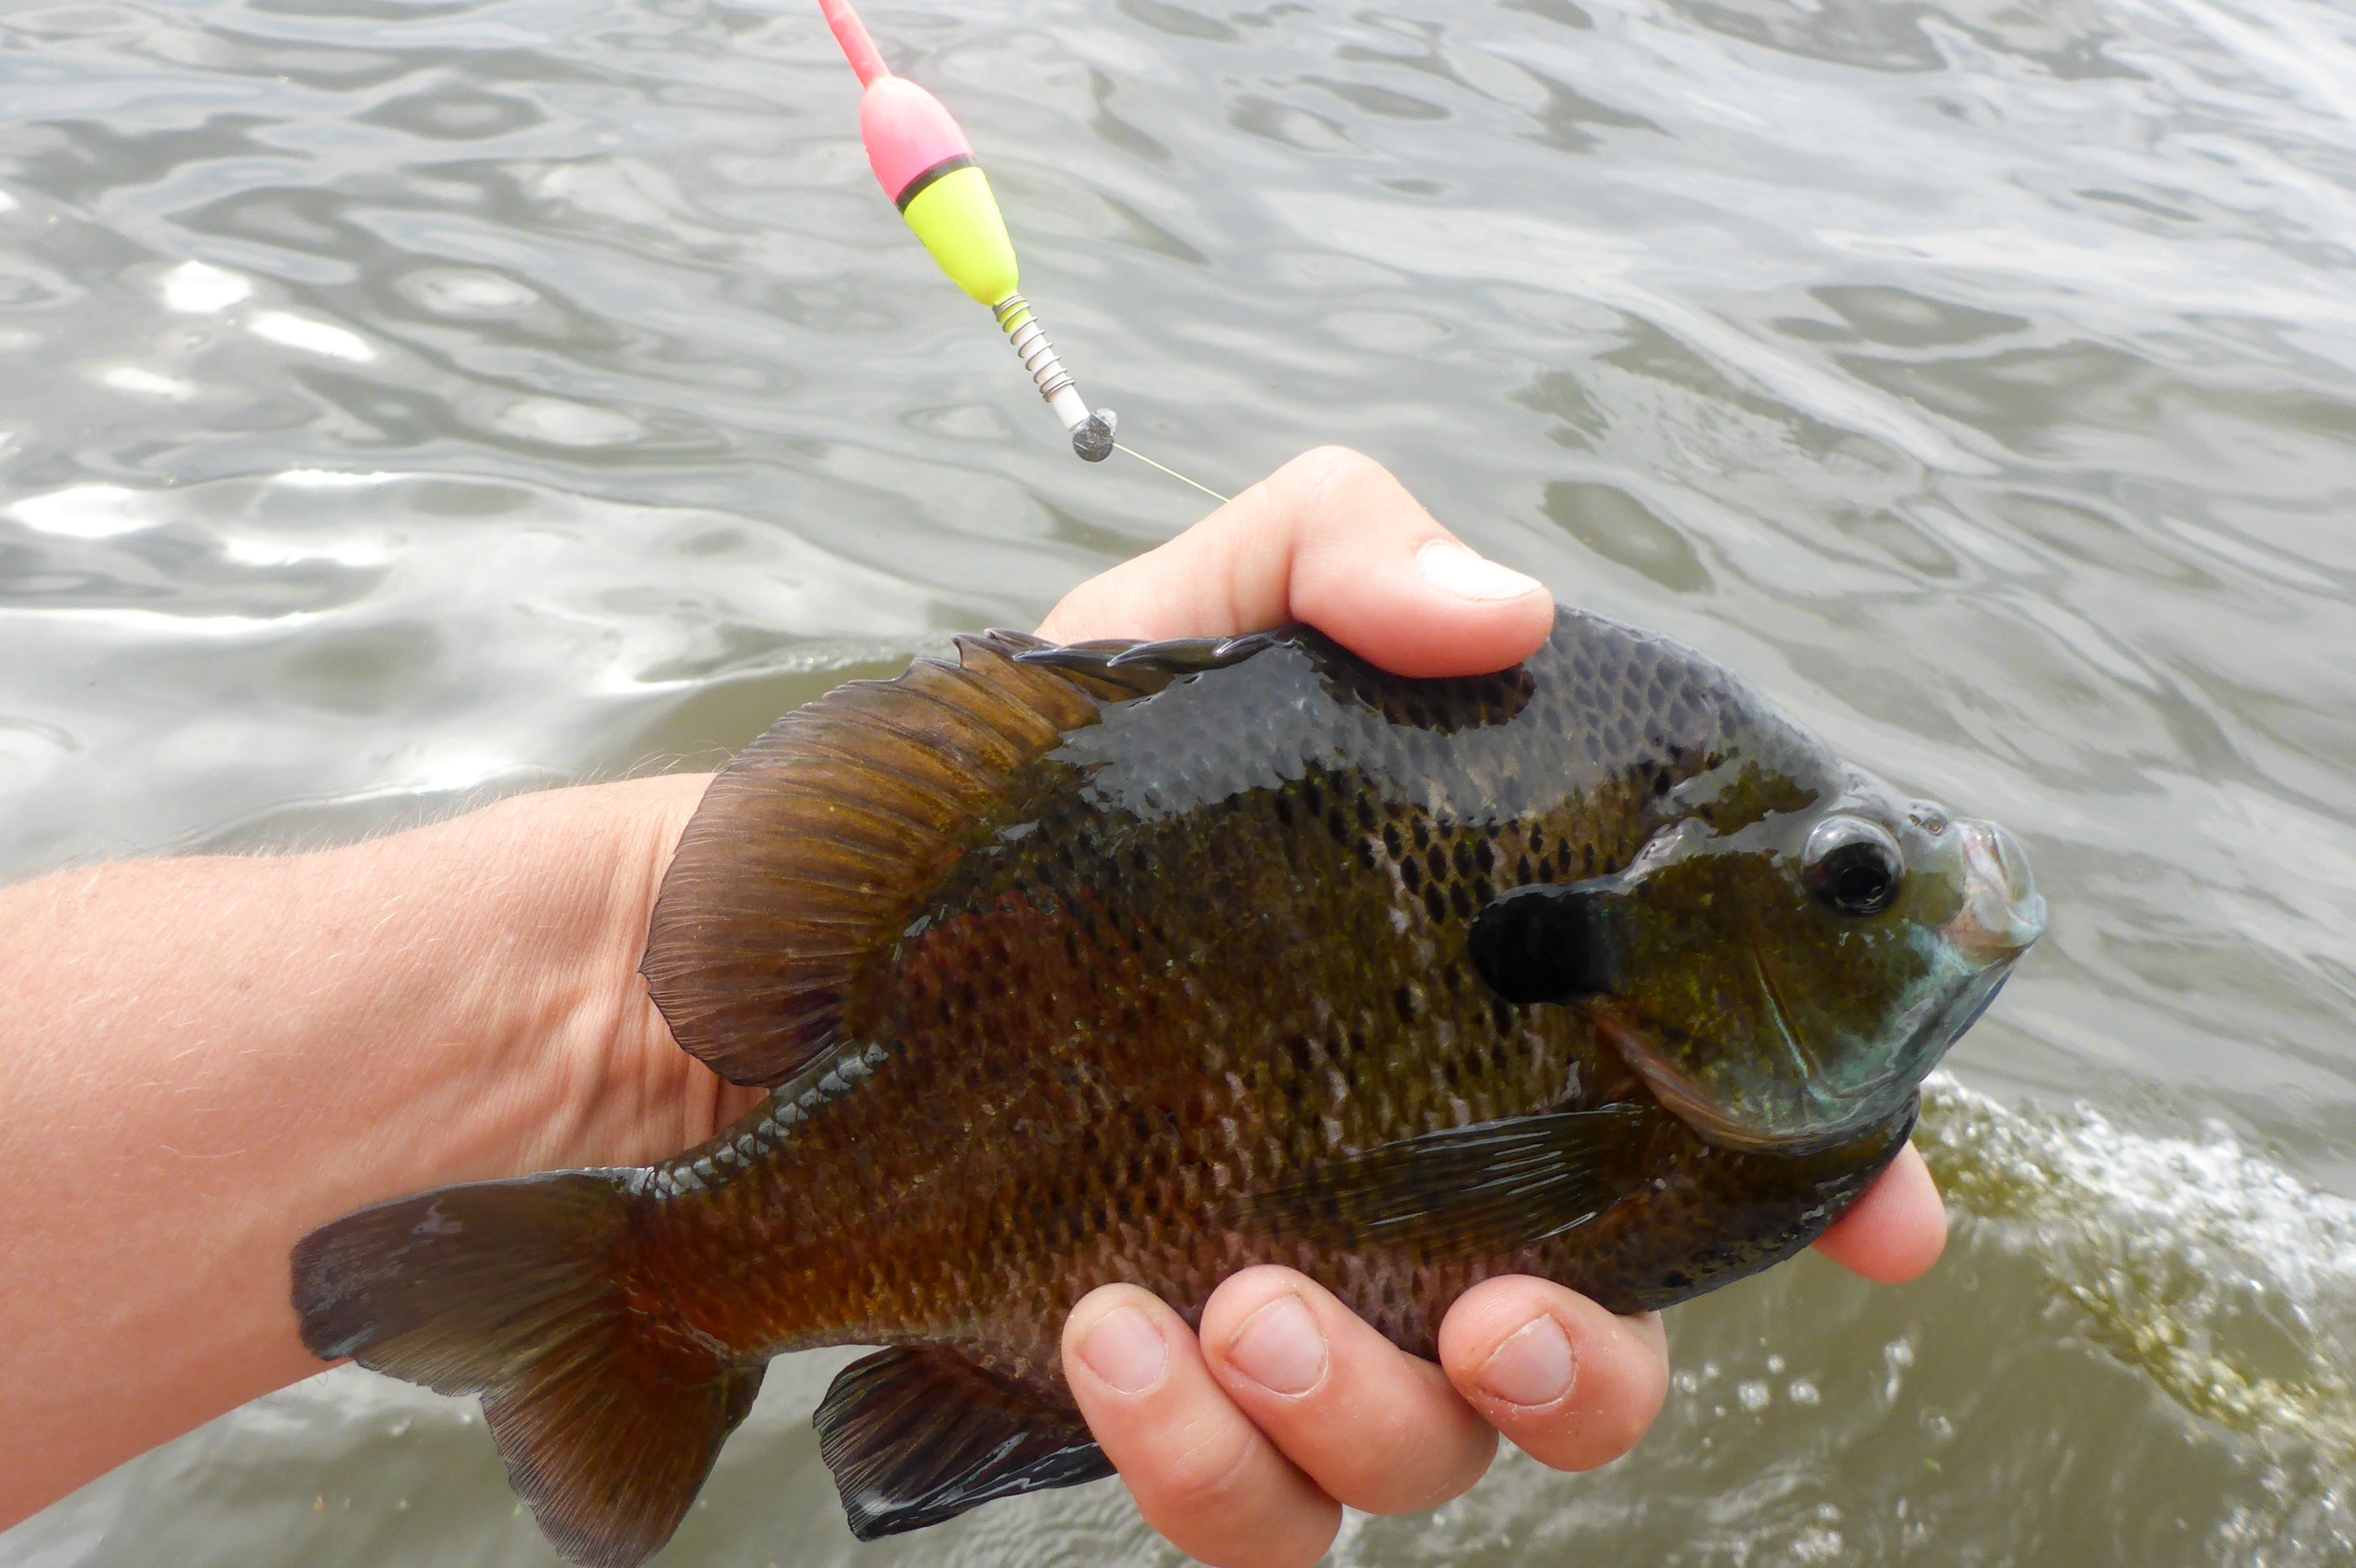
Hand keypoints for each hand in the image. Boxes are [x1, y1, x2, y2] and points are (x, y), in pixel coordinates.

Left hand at [1040, 447, 1946, 1567]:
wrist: (804, 943)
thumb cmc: (1016, 785)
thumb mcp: (1178, 620)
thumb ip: (1340, 561)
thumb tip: (1497, 610)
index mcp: (1474, 1030)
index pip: (1703, 1132)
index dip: (1829, 1185)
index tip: (1885, 1216)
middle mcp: (1417, 1193)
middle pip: (1603, 1360)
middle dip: (1588, 1367)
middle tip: (1499, 1298)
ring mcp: (1296, 1314)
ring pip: (1432, 1458)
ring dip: (1370, 1411)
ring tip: (1233, 1298)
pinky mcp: (1159, 1404)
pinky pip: (1250, 1523)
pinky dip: (1202, 1463)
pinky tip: (1112, 1333)